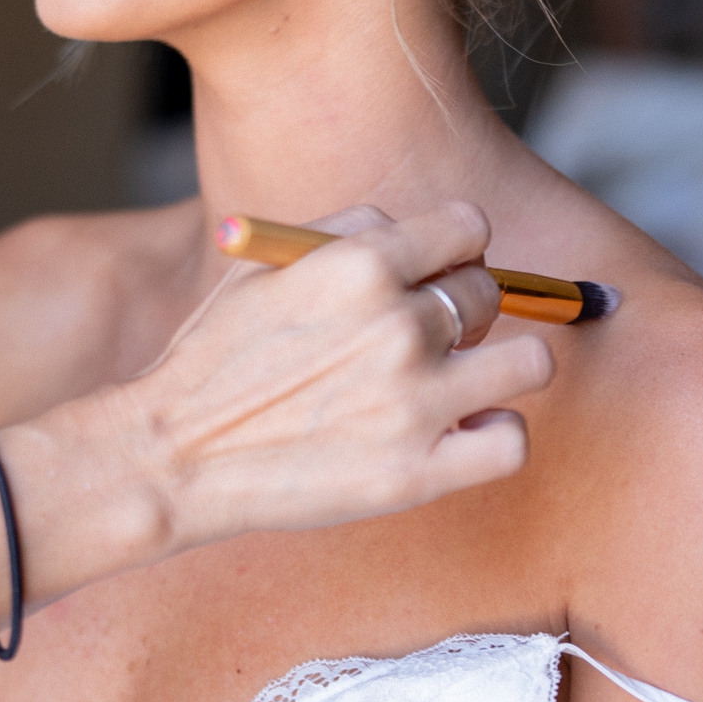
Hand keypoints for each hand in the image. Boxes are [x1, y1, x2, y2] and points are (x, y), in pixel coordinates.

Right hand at [106, 200, 553, 554]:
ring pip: (529, 363)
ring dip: (498, 368)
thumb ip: (342, 233)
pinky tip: (456, 433)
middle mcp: (397, 327)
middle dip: (463, 308)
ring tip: (458, 383)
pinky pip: (511, 441)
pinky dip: (493, 436)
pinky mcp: (418, 473)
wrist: (174, 456)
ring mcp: (414, 403)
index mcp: (359, 264)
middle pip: (490, 292)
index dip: (455, 248)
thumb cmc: (213, 360)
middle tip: (421, 340)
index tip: (438, 270)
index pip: (469, 228)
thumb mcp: (262, 266)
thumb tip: (415, 231)